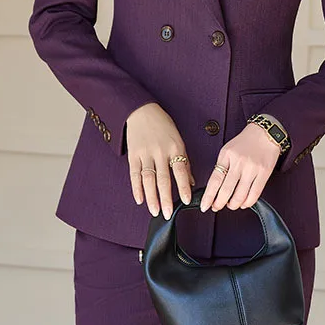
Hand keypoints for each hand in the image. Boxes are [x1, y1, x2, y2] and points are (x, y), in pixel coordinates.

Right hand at [126, 102, 194, 220]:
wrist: (142, 111)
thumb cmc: (163, 126)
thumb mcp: (178, 140)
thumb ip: (184, 161)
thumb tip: (191, 182)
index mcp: (174, 147)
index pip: (180, 170)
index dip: (184, 186)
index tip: (187, 201)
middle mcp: (159, 151)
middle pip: (163, 178)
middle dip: (166, 198)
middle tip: (168, 213)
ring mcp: (145, 153)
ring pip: (148, 179)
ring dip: (151, 197)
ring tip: (155, 211)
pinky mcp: (133, 155)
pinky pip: (134, 174)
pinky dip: (137, 188)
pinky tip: (140, 199)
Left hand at [200, 123, 280, 212]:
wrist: (265, 133)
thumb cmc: (245, 142)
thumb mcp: (228, 150)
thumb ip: (222, 166)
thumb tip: (214, 188)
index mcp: (227, 155)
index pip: (215, 180)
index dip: (208, 196)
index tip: (204, 206)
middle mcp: (239, 162)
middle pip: (226, 191)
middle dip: (219, 204)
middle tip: (216, 207)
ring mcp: (252, 169)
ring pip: (240, 196)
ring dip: (233, 205)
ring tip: (230, 204)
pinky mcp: (264, 173)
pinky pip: (254, 194)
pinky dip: (247, 203)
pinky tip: (243, 203)